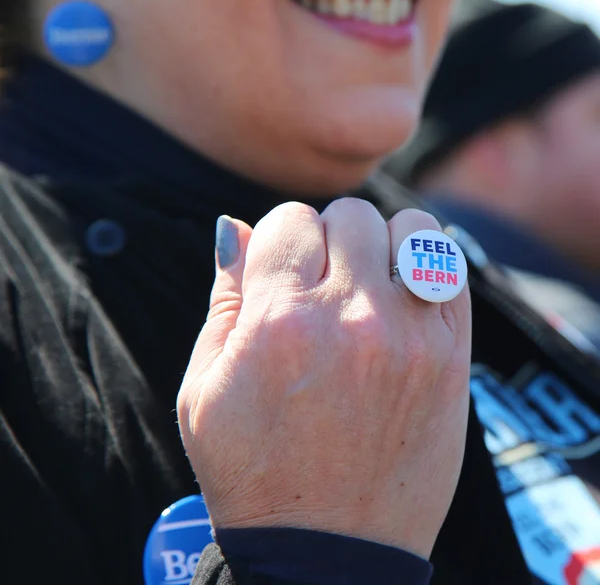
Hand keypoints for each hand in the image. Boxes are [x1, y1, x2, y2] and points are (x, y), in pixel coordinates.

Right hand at [177, 200, 470, 558]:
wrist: (326, 551)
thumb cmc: (255, 471)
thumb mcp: (204, 388)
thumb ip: (224, 298)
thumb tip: (235, 229)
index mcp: (280, 323)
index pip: (288, 220)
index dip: (278, 239)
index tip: (280, 268)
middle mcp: (351, 321)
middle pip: (350, 216)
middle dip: (327, 238)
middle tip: (319, 281)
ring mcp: (411, 338)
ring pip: (412, 228)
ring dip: (383, 242)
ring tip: (367, 279)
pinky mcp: (451, 360)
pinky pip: (452, 272)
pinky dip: (426, 267)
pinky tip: (402, 295)